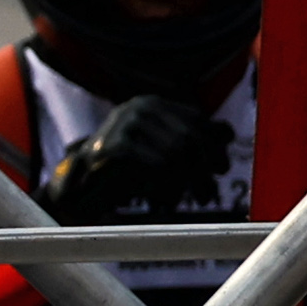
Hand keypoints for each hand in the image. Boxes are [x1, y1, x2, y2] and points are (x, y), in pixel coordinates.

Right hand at [44, 93, 225, 223]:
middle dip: (205, 169)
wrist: (80, 187)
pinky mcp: (114, 146)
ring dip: (191, 182)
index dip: (215, 146)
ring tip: (195, 201)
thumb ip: (192, 140)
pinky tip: (166, 202)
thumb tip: (226, 132)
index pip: (198, 120)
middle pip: (191, 138)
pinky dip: (168, 187)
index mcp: (153, 104)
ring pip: (178, 153)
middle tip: (207, 195)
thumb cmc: (126, 171)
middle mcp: (140, 107)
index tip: (219, 170)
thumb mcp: (162, 152)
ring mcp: (125, 123)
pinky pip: (158, 166)